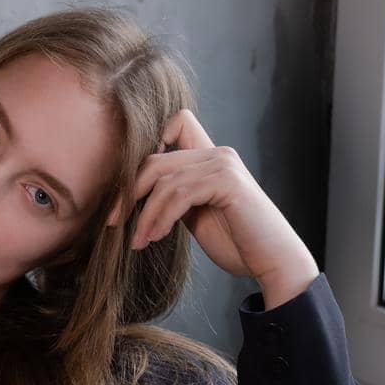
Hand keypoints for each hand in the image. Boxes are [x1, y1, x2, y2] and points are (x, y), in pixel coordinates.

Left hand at [108, 109, 318, 304]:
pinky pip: (179, 194)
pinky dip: (161, 217)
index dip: (147, 146)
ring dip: (144, 215)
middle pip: (155, 158)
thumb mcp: (194, 214)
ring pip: (164, 181)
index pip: (176, 123)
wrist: (271, 261)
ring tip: (138, 241)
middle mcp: (218, 154)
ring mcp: (224, 165)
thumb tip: (131, 197)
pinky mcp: (228, 182)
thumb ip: (172, 197)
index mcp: (210, 157)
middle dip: (128, 192)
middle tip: (113, 222)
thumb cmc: (234, 241)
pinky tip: (155, 237)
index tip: (129, 187)